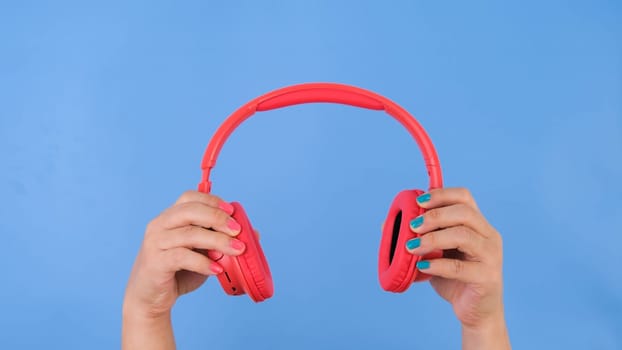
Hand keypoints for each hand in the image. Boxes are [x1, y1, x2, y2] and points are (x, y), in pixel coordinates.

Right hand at [122, 191, 245, 349]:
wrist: (150, 299)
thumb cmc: (178, 272)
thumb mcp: (203, 253)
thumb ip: (221, 240)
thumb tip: (253, 233)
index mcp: (170, 217)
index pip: (190, 197)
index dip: (212, 201)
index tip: (232, 211)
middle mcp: (159, 225)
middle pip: (190, 211)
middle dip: (218, 218)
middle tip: (238, 231)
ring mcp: (155, 242)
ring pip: (189, 234)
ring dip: (217, 241)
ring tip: (237, 250)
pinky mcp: (155, 262)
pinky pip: (182, 257)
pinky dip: (203, 262)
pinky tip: (217, 269)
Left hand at [405, 188, 509, 348]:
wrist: (475, 312)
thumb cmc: (454, 278)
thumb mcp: (434, 253)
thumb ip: (418, 237)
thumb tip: (386, 224)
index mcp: (477, 225)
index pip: (464, 197)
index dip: (441, 195)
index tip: (418, 202)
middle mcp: (488, 236)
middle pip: (464, 212)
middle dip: (434, 216)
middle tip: (412, 226)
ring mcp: (491, 256)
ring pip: (463, 236)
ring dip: (433, 239)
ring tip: (412, 248)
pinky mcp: (487, 277)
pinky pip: (460, 267)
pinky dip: (437, 265)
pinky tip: (422, 266)